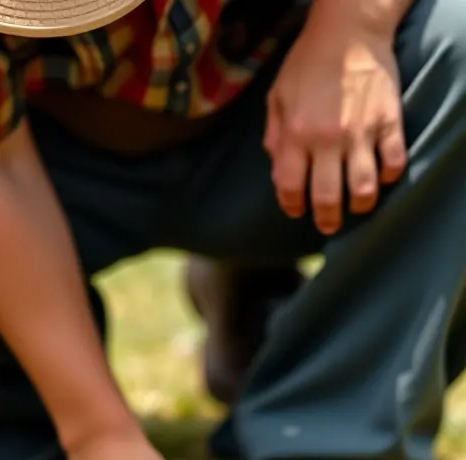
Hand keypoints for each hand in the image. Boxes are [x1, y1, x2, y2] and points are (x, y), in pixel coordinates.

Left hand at [264, 14, 406, 234]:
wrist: (350, 28)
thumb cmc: (309, 61)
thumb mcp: (277, 96)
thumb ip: (274, 136)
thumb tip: (276, 172)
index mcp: (295, 134)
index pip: (289, 187)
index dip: (291, 205)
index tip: (296, 209)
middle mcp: (327, 138)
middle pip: (326, 197)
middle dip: (326, 219)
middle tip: (328, 224)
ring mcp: (360, 131)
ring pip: (362, 188)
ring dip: (359, 205)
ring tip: (356, 206)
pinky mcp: (388, 121)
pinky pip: (393, 161)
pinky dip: (389, 176)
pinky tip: (381, 176)